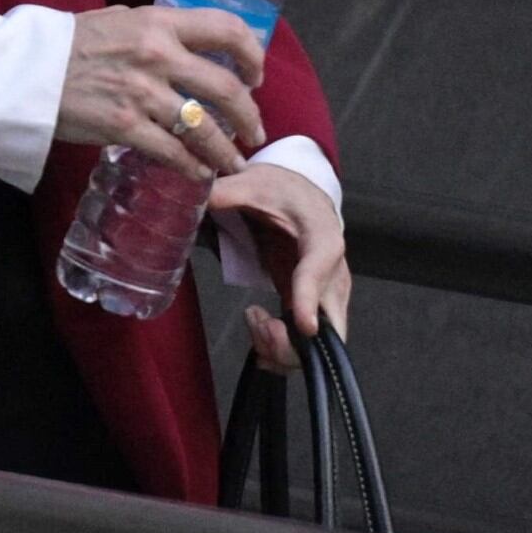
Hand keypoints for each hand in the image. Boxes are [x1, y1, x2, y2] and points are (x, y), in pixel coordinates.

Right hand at [51, 4, 268, 179]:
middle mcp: (158, 55)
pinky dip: (193, 167)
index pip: (228, 29)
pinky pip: (173, 152)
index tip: (256, 76)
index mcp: (158, 23)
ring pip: (204, 128)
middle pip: (226, 88)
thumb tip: (187, 42)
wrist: (23, 71)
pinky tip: (200, 173)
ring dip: (225, 150)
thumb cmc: (68, 43)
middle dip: (249, 116)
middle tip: (254, 131)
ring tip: (233, 161)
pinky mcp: (123, 128)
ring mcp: (142, 94)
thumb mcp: (117, 19)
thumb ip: (155, 29)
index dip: (252, 55)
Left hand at [205, 164, 349, 375]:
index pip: (321, 268)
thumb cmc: (282, 192)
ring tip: (253, 319)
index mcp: (322, 236)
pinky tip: (258, 324)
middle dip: (296, 341)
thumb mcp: (253, 183)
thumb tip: (197, 195)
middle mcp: (334, 273)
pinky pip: (306, 345)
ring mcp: (328, 297)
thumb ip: (226, 192)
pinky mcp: (315, 310)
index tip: (303, 326)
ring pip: (320, 344)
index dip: (311, 298)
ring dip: (283, 348)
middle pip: (331, 323)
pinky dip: (281, 349)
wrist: (301, 197)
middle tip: (259, 323)